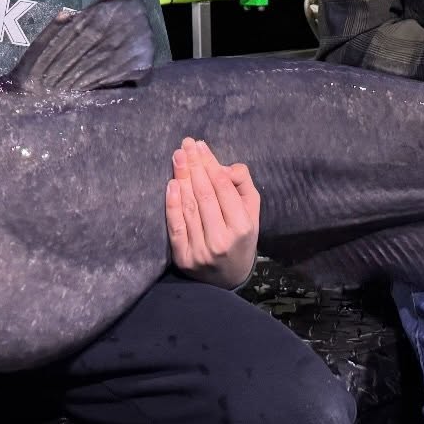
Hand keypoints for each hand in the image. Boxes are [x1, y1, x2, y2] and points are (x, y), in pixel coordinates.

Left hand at [165, 137, 259, 288]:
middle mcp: (221, 240)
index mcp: (242, 227)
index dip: (210, 164)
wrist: (228, 278)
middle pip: (204, 194)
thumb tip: (222, 167)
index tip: (200, 145)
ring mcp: (201, 251)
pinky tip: (171, 184)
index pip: (223, 188)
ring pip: (189, 207)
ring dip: (182, 178)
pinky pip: (176, 226)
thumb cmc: (240, 237)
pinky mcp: (183, 258)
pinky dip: (172, 204)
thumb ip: (242, 184)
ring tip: (177, 156)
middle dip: (194, 166)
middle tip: (186, 144)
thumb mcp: (252, 211)